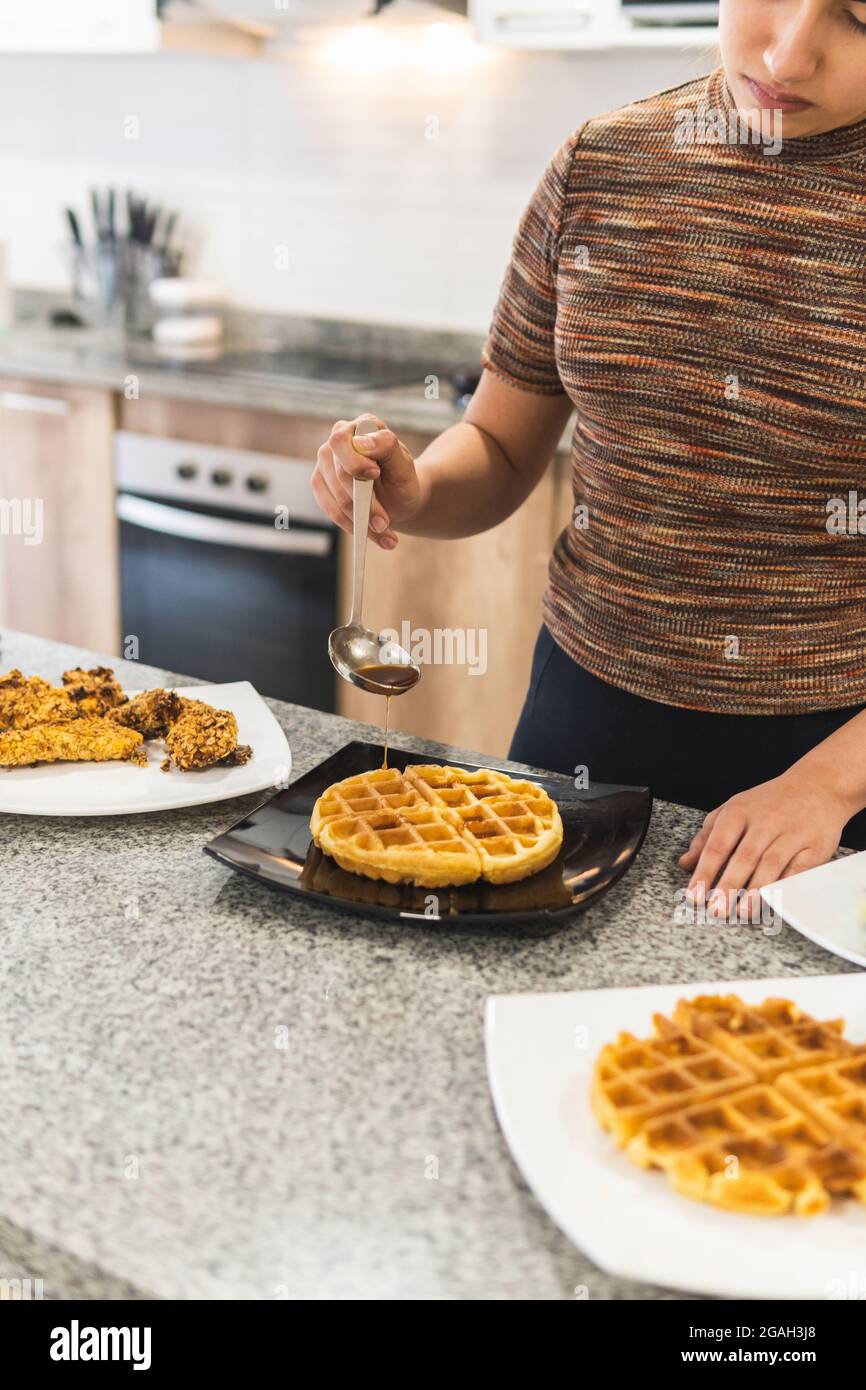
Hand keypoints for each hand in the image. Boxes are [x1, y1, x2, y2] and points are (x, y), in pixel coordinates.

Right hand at [311, 415, 423, 550]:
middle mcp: (338, 440)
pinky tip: (374, 536)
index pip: (342, 441)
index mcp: (360, 426)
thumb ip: (387, 446)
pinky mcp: (321, 486)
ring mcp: (325, 464)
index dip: (354, 460)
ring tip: (385, 532)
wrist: (400, 497)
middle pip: (337, 473)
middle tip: (384, 521)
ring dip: (360, 520)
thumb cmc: (402, 477)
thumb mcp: (403, 464)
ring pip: (334, 496)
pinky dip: (353, 527)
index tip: (374, 475)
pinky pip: (331, 511)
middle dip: (362, 502)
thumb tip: (361, 442)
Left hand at [678, 770, 853, 921]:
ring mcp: (791, 834)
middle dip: (729, 886)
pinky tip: (774, 902)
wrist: (817, 785)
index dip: (705, 872)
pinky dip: (785, 887)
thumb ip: (707, 836)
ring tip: (742, 912)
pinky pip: (798, 870)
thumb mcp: (733, 809)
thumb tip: (685, 863)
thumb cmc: (769, 802)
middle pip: (745, 857)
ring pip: (771, 865)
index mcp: (739, 812)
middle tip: (717, 910)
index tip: (694, 896)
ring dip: (756, 891)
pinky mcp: (814, 847)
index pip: (718, 845)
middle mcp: (765, 822)